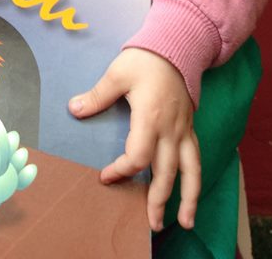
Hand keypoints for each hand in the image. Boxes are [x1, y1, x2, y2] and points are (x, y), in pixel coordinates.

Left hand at [68, 48, 199, 231]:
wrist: (175, 47)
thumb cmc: (145, 59)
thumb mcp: (117, 73)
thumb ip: (97, 95)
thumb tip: (74, 109)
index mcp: (151, 117)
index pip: (138, 156)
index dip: (121, 170)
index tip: (105, 176)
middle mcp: (171, 129)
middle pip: (167, 172)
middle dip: (159, 200)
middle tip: (152, 224)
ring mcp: (183, 129)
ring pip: (191, 170)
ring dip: (189, 198)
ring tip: (186, 222)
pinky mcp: (190, 127)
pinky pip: (196, 158)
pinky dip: (195, 179)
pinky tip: (192, 192)